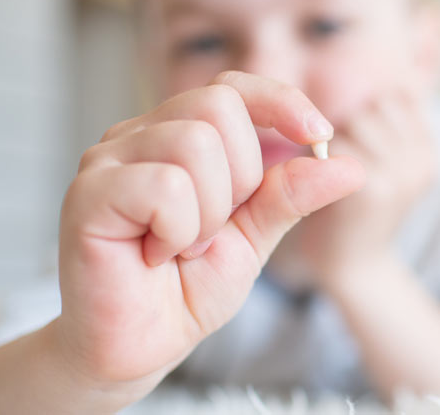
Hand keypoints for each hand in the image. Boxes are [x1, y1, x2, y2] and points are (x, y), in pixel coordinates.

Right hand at [55, 72, 363, 402]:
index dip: (280, 103)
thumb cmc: (186, 290)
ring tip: (184, 247)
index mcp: (176, 137)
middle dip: (243, 177)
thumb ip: (291, 195)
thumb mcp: (255, 237)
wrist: (139, 350)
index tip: (319, 137)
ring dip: (210, 213)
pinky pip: (166, 185)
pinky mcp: (89, 193)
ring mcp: (108, 160)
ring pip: (196, 143)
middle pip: (219, 106)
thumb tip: (350, 165)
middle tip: (215, 230)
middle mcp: (138, 137)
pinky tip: (157, 255)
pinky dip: (180, 230)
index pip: (231, 88)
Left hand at [269, 87, 435, 285]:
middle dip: (343, 128)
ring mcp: (400, 173)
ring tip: (326, 176)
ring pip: (348, 123)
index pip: (393, 96)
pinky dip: (315, 161)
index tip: (349, 147)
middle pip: (369, 106)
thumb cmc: (359, 211)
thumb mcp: (389, 164)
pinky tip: (316, 187)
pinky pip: (330, 146)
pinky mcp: (370, 186)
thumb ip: (389, 126)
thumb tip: (394, 79)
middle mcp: (423, 159)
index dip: (362, 117)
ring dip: (326, 142)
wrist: (353, 271)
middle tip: (332, 165)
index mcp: (430, 149)